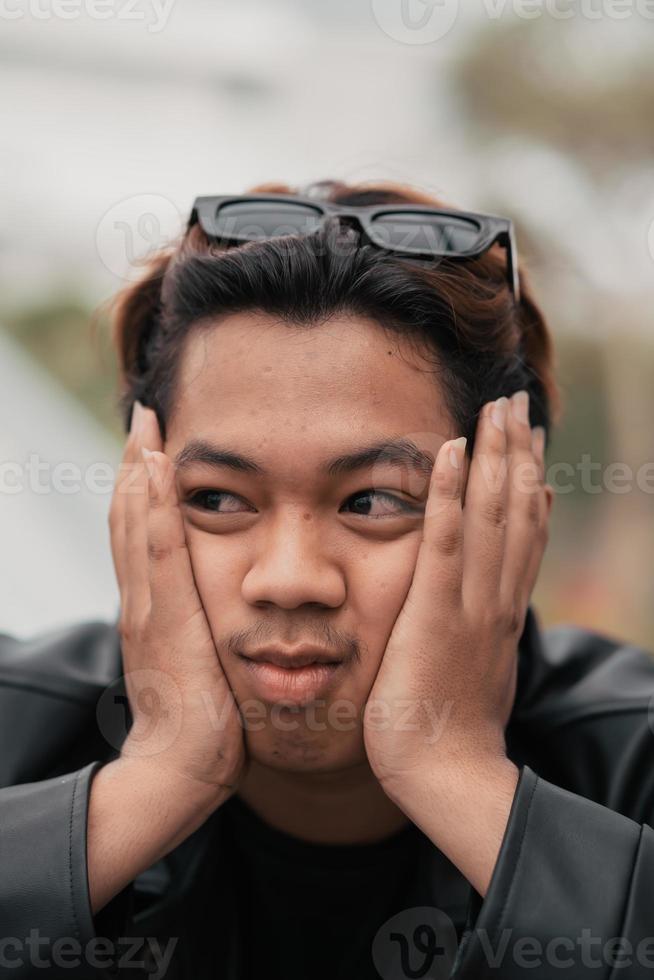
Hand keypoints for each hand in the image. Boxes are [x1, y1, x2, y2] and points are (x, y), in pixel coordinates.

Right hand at [108, 401, 247, 806]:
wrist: (180, 770)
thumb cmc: (202, 724)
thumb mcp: (200, 665)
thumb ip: (202, 634)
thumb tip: (224, 614)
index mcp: (151, 609)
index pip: (142, 536)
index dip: (144, 490)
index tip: (154, 448)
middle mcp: (142, 601)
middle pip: (131, 518)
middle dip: (137, 465)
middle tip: (143, 417)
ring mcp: (148, 608)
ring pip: (137, 525)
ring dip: (141, 472)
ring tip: (146, 427)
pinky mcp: (166, 619)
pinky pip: (160, 551)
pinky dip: (156, 507)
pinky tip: (158, 469)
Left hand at [363, 390, 550, 794]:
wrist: (444, 773)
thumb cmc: (449, 728)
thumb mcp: (477, 668)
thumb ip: (483, 627)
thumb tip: (491, 599)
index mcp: (503, 609)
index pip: (525, 531)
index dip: (529, 480)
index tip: (528, 440)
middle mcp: (497, 597)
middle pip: (518, 509)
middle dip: (517, 450)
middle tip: (517, 402)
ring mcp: (471, 602)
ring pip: (492, 513)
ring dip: (495, 455)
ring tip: (497, 408)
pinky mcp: (436, 611)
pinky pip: (445, 540)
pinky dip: (449, 493)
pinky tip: (449, 450)